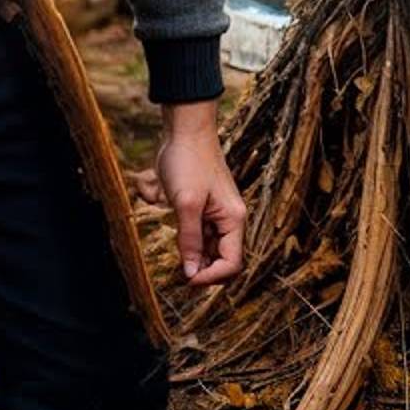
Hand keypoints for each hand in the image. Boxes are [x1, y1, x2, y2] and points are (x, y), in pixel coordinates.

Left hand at [154, 102, 245, 285]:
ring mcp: (218, 215)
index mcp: (234, 219)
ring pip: (210, 250)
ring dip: (193, 256)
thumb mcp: (186, 204)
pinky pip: (200, 236)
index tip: (186, 278)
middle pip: (223, 260)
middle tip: (178, 271)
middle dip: (202, 269)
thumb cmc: (188, 162)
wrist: (186, 132)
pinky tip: (174, 235)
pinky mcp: (205, 210)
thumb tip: (192, 274)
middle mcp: (231, 220)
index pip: (232, 263)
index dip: (211, 276)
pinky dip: (187, 242)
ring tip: (174, 253)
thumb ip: (190, 241)